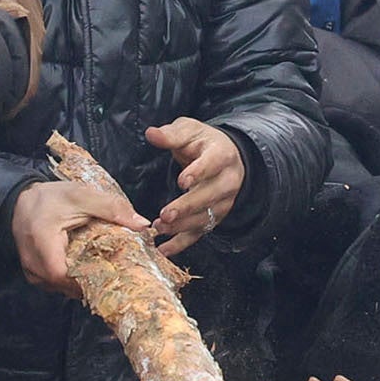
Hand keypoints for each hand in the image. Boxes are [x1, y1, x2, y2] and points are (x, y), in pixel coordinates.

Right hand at [8, 179, 142, 296]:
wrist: (22, 199)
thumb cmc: (51, 197)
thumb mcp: (82, 196)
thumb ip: (112, 208)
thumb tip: (142, 224)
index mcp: (42, 240)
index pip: (60, 273)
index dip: (84, 280)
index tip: (108, 275)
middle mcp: (31, 260)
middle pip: (60, 285)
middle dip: (86, 284)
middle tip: (111, 277)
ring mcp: (30, 269)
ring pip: (57, 288)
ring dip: (77, 284)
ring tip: (100, 275)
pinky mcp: (32, 272)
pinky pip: (52, 285)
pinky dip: (68, 282)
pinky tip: (83, 273)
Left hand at [146, 118, 244, 255]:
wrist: (225, 157)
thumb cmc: (202, 142)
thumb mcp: (188, 131)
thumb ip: (171, 135)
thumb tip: (152, 134)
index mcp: (222, 155)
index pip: (213, 164)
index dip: (199, 173)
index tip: (182, 181)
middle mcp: (228, 181)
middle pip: (210, 196)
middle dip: (187, 207)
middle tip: (165, 214)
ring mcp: (224, 202)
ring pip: (206, 217)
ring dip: (182, 226)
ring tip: (159, 227)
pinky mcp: (215, 217)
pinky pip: (200, 233)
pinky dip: (181, 243)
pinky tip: (164, 249)